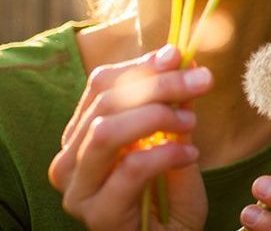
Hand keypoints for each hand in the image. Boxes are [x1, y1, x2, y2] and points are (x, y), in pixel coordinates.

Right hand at [48, 44, 211, 229]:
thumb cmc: (169, 203)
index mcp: (80, 137)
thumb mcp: (175, 145)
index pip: (100, 86)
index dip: (141, 64)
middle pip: (106, 103)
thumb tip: (183, 60)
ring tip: (191, 123)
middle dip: (159, 85)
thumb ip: (174, 108)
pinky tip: (190, 155)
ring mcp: (78, 190)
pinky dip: (166, 154)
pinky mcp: (97, 215)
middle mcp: (69, 162)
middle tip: (201, 80)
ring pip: (106, 131)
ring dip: (157, 116)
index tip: (179, 55)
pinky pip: (130, 168)